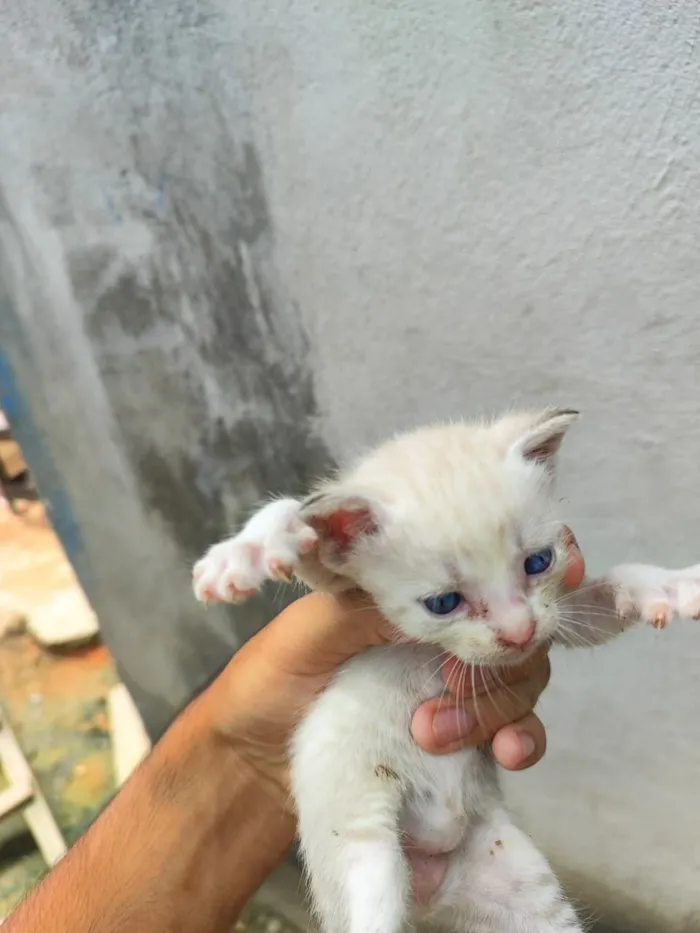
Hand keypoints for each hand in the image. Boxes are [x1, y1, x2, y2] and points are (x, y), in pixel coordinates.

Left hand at [208, 527, 584, 808]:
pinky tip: (509, 754)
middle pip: (518, 617)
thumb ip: (373, 606)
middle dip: (504, 648)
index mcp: (414, 582)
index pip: (488, 555)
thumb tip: (445, 590)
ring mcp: (457, 676)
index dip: (534, 558)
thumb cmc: (273, 679)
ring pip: (524, 674)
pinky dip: (524, 737)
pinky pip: (519, 729)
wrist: (255, 762)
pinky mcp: (466, 731)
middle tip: (446, 678)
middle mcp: (447, 623)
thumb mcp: (315, 630)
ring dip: (498, 702)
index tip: (558, 568)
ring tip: (432, 732)